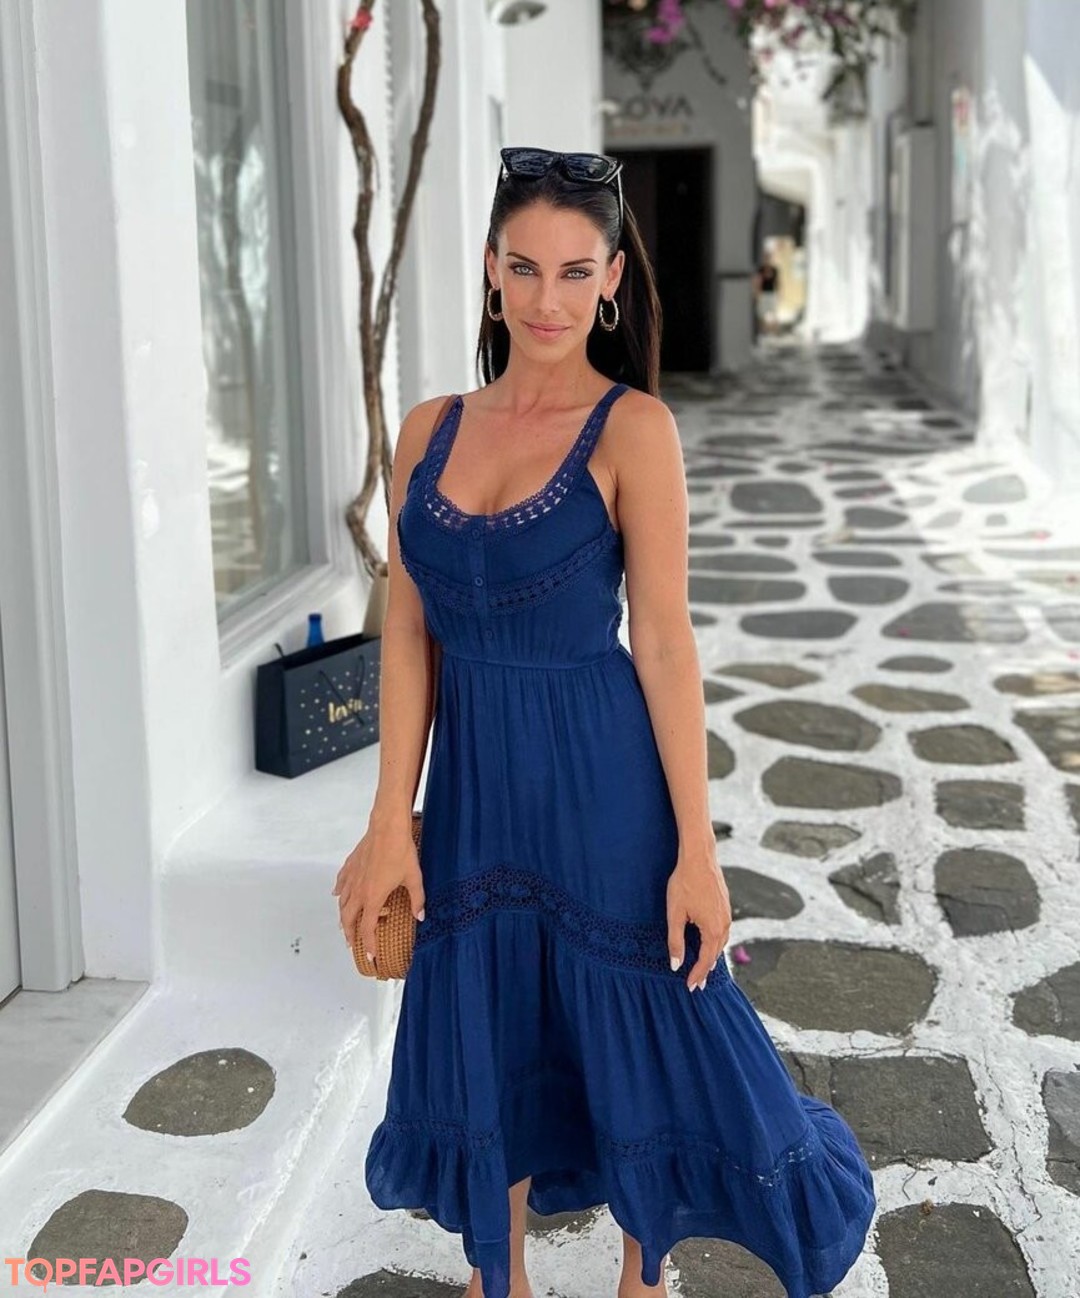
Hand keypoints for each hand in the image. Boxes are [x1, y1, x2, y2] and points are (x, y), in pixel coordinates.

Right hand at [332, 817, 424, 964]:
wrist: (387, 827)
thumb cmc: (400, 851)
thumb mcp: (413, 878)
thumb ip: (417, 900)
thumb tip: (420, 916)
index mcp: (373, 898)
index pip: (367, 929)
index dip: (368, 945)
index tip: (370, 956)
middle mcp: (358, 891)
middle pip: (348, 919)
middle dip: (349, 934)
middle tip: (352, 944)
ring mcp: (352, 877)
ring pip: (342, 903)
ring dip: (342, 916)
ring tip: (344, 924)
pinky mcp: (350, 865)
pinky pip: (341, 883)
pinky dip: (339, 892)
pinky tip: (338, 894)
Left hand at [666, 850, 730, 993]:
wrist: (699, 857)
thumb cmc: (684, 883)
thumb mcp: (675, 914)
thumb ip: (675, 941)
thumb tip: (676, 965)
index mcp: (713, 929)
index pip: (706, 960)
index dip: (697, 975)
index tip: (691, 988)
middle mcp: (725, 924)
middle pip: (716, 954)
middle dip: (706, 969)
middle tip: (698, 984)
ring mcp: (727, 914)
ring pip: (721, 942)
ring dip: (712, 956)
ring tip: (704, 967)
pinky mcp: (725, 906)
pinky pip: (723, 931)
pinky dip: (715, 942)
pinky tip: (709, 942)